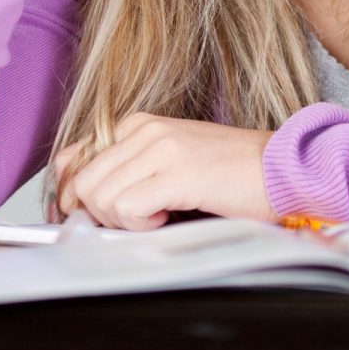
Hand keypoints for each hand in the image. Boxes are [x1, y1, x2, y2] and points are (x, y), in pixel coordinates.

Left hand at [53, 113, 276, 230]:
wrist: (282, 169)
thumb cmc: (230, 174)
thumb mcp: (169, 164)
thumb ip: (127, 172)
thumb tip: (78, 201)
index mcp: (139, 125)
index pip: (71, 159)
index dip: (67, 196)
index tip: (81, 219)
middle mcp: (145, 130)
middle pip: (82, 183)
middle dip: (98, 215)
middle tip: (132, 222)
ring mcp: (161, 148)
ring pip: (99, 197)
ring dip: (122, 221)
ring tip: (157, 216)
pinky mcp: (177, 172)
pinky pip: (127, 208)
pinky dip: (140, 224)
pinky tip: (166, 217)